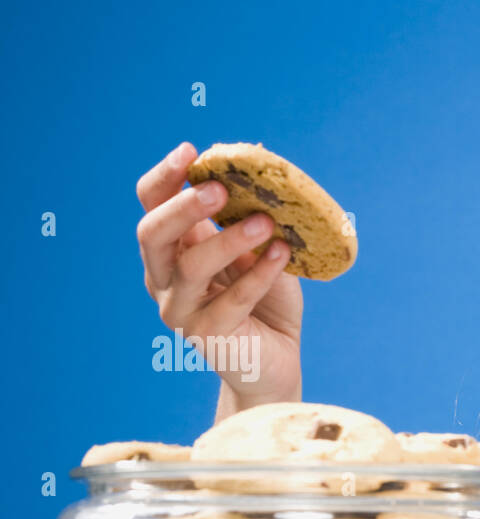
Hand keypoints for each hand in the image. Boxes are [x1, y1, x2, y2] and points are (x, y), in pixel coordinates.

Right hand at [135, 142, 303, 414]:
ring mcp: (180, 310)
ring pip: (191, 268)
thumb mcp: (255, 252)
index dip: (164, 178)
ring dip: (228, 240)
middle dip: (183, 207)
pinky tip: (283, 254)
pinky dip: (260, 274)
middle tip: (217, 188)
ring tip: (264, 222)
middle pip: (152, 234)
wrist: (276, 361)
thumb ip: (247, 220)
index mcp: (171, 250)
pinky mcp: (208, 336)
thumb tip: (260, 178)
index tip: (190, 150)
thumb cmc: (266, 301)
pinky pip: (232, 300)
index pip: (151, 206)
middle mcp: (164, 279)